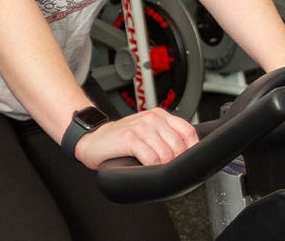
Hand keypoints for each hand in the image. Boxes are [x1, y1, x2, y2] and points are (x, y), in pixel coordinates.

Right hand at [72, 108, 199, 169]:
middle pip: (179, 146)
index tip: (185, 161)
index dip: (191, 150)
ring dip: (162, 167)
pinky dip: (150, 168)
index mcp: (160, 115)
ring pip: (166, 154)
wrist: (93, 139)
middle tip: (165, 169)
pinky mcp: (129, 138)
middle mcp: (153, 119)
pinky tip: (143, 167)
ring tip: (152, 168)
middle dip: (175, 162)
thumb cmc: (121, 139)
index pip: (188, 132)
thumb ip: (166, 136)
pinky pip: (151, 159)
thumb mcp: (148, 132)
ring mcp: (141, 127)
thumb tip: (188, 153)